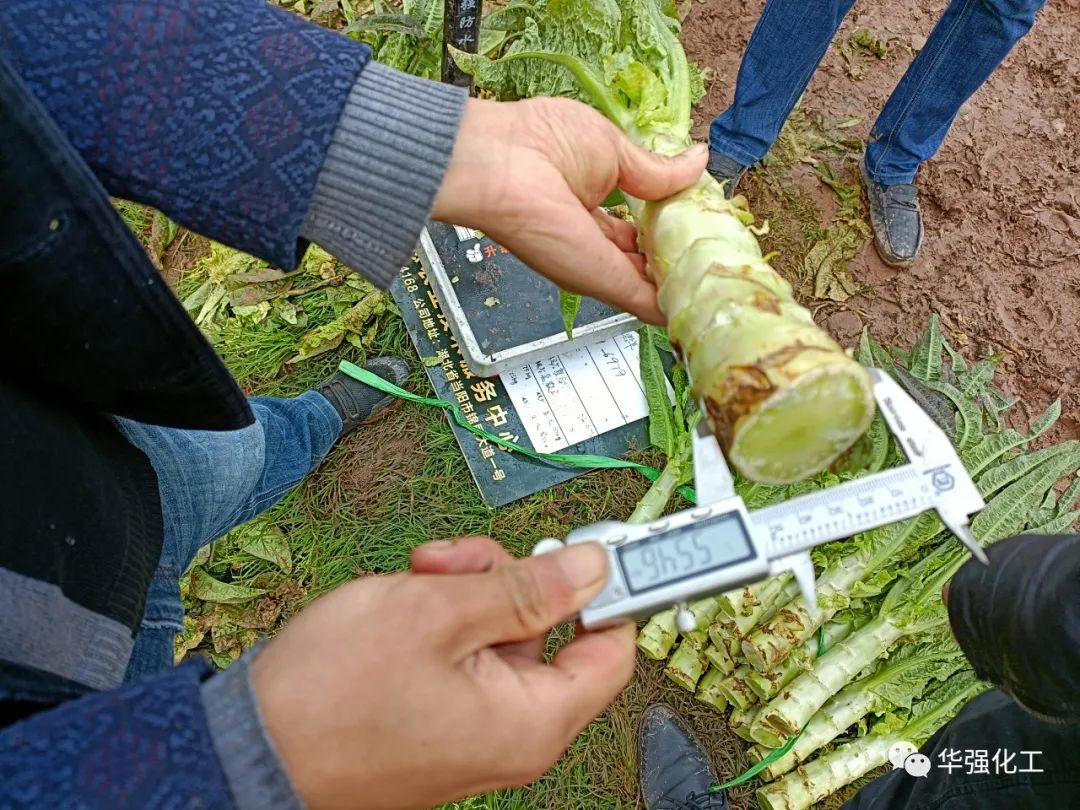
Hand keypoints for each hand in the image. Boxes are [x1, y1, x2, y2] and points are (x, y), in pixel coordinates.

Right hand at [251, 536, 634, 809]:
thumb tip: (594, 568)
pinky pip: (464, 654)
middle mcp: (510, 732)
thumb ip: (526, 587)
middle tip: (455, 561)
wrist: (248, 746)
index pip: (613, 649)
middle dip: (505, 578)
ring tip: (414, 580)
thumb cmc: (332, 694)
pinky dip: (442, 620)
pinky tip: (403, 602)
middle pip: (548, 630)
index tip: (586, 547)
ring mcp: (471, 725)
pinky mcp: (437, 715)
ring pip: (500, 633)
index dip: (607, 592)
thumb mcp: (438, 613)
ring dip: (465, 591)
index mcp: (531, 721)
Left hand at [432, 97, 707, 323]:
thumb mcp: (614, 150)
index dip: (672, 228)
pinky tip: (705, 305)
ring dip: (686, 285)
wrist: (504, 165)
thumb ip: (656, 171)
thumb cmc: (543, 142)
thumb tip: (698, 162)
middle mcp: (594, 242)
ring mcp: (598, 266)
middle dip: (681, 260)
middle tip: (721, 259)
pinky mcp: (603, 282)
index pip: (640, 228)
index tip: (705, 228)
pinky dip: (675, 306)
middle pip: (645, 261)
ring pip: (650, 286)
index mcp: (594, 204)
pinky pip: (647, 302)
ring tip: (725, 281)